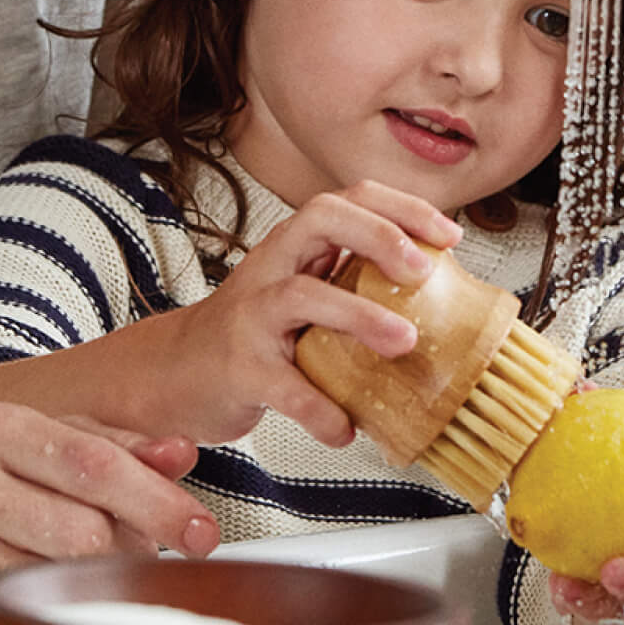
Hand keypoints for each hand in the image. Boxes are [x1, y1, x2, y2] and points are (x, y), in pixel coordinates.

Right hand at [0, 404, 219, 624]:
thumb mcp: (44, 444)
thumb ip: (117, 446)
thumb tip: (180, 454)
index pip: (93, 465)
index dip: (157, 502)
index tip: (202, 532)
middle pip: (82, 534)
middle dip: (128, 554)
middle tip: (137, 561)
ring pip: (51, 587)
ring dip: (93, 594)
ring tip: (92, 580)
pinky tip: (47, 609)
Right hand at [159, 181, 461, 446]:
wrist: (175, 372)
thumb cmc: (254, 333)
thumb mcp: (304, 292)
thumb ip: (353, 285)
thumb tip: (439, 300)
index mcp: (296, 245)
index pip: (350, 198)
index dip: (403, 208)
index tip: (449, 235)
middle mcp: (272, 267)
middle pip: (321, 219)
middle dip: (379, 235)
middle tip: (423, 271)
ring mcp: (251, 315)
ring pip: (302, 295)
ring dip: (359, 315)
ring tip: (404, 341)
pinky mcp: (238, 367)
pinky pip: (284, 386)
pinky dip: (320, 408)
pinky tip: (346, 426)